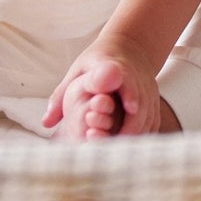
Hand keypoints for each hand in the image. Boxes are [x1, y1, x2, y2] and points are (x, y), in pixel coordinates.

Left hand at [43, 34, 162, 140]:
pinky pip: (153, 121)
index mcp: (116, 67)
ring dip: (137, 135)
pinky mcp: (154, 100)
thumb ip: (61, 95)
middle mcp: (137, 78)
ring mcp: (148, 89)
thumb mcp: (78, 69)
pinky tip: (131, 150)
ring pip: (149, 116)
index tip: (130, 108)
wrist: (130, 45)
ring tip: (120, 154)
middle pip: (141, 105)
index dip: (131, 93)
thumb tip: (46, 122)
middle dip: (131, 127)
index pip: (127, 80)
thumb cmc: (98, 60)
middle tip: (115, 148)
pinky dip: (144, 135)